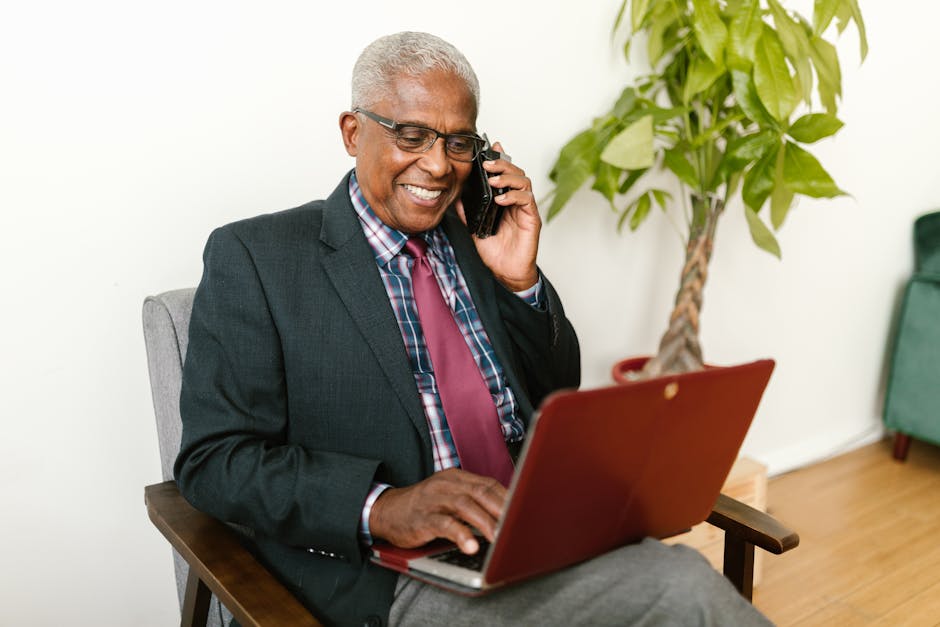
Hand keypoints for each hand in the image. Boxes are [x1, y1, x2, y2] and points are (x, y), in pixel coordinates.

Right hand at [369, 468, 506, 553]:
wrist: (387, 510)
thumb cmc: (423, 507)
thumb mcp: (448, 496)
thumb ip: (472, 501)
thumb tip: (504, 515)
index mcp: (456, 478)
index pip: (488, 484)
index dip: (508, 498)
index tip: (524, 511)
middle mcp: (446, 485)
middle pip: (481, 492)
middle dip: (502, 509)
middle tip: (517, 525)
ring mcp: (434, 500)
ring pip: (465, 505)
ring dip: (485, 522)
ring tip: (498, 538)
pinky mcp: (423, 518)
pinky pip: (444, 524)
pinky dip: (460, 535)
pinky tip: (471, 546)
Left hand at [455, 142, 540, 291]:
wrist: (506, 271)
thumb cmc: (495, 250)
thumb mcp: (475, 226)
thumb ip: (468, 209)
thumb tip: (455, 195)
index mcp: (505, 199)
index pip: (505, 173)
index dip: (500, 158)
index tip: (490, 148)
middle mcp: (517, 200)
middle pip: (516, 172)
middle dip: (502, 164)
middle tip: (487, 164)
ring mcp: (526, 208)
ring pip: (524, 181)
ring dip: (508, 177)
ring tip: (493, 180)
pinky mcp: (532, 218)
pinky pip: (526, 200)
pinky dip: (513, 196)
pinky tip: (500, 199)